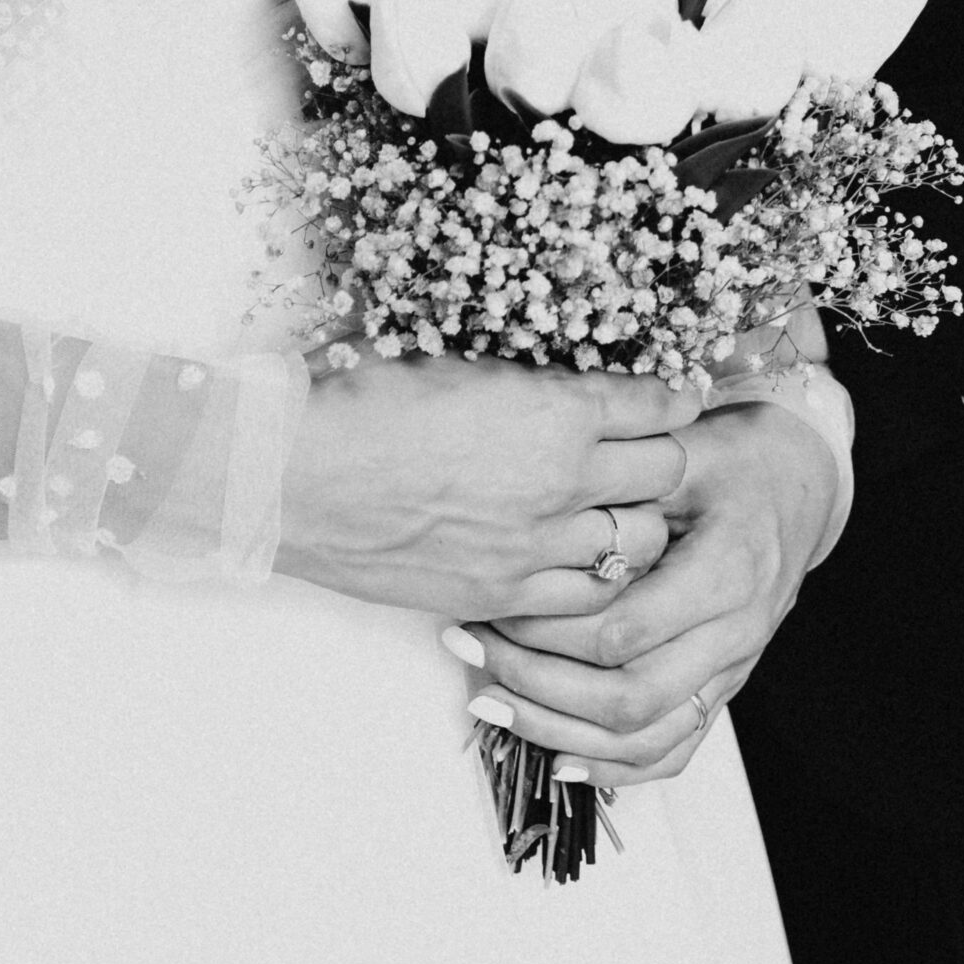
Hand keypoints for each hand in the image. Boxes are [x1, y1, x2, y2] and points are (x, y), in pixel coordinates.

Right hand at [276, 351, 696, 620]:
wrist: (291, 475)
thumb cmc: (361, 400)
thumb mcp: (458, 364)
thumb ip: (529, 384)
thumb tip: (570, 388)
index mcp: (554, 408)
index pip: (657, 405)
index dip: (671, 399)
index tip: (673, 398)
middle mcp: (561, 480)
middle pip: (667, 473)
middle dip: (663, 458)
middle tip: (645, 451)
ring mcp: (535, 547)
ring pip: (641, 542)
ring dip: (636, 521)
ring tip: (613, 509)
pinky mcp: (502, 595)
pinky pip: (588, 599)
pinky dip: (593, 578)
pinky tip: (572, 560)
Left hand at [458, 397, 841, 785]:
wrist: (797, 485)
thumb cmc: (735, 460)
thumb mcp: (684, 450)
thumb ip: (624, 481)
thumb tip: (539, 505)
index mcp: (726, 573)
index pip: (623, 633)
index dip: (547, 630)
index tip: (492, 603)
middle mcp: (735, 635)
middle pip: (628, 697)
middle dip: (536, 684)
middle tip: (471, 647)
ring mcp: (731, 671)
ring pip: (645, 737)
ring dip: (558, 731)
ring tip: (488, 702)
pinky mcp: (721, 689)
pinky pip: (672, 752)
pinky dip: (612, 767)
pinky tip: (555, 759)